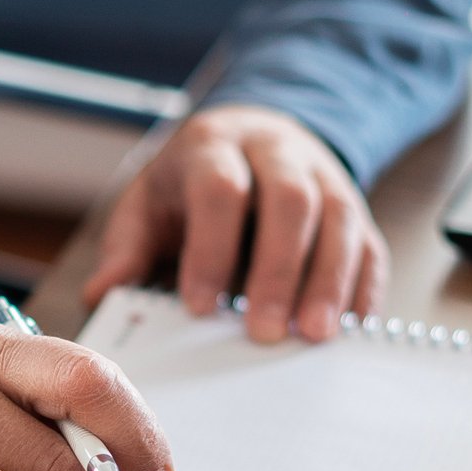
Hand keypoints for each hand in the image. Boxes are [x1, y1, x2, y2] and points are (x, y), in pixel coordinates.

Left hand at [85, 103, 387, 342]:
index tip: (200, 307)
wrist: (251, 135)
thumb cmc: (191, 181)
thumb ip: (127, 247)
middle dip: (279, 270)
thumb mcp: (148, 201)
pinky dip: (364, 287)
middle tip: (265, 333)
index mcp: (215, 145)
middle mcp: (276, 151)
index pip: (220, 189)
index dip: (212, 248)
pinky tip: (353, 327)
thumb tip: (101, 294)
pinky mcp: (355, 206)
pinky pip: (370, 242)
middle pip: (290, 200)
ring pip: (339, 218)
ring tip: (315, 335)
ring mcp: (323, 175)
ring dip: (330, 281)